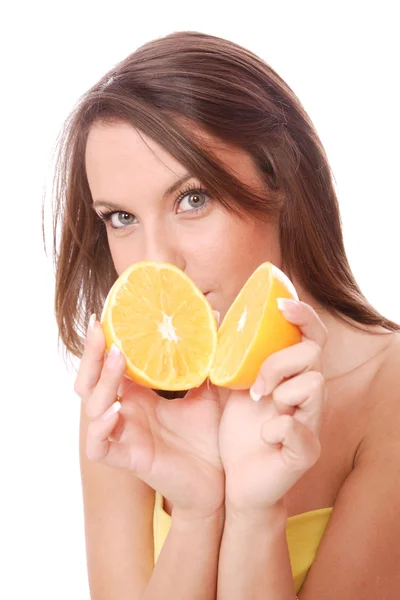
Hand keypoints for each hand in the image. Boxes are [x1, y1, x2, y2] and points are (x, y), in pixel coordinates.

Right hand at [74, 317, 224, 520]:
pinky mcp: (128, 460)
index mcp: (138, 396)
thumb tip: (215, 314)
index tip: (105, 315)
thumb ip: (205, 359)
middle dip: (91, 355)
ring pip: (91, 408)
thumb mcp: (207, 391)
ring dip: (102, 382)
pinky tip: (116, 409)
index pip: (107, 367)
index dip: (101, 344)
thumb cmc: (209, 437)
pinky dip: (102, 427)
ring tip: (118, 358)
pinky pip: (99, 445)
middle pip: (90, 382)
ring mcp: (123, 436)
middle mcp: (125, 413)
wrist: (220, 480)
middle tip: (100, 328)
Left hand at [218, 299, 327, 515]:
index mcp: (290, 376)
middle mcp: (306, 396)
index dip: (302, 316)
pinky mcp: (303, 453)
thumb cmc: (238, 431)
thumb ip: (231, 354)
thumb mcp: (232, 386)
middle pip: (313, 353)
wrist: (236, 481)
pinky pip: (299, 431)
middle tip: (257, 382)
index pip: (310, 336)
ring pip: (315, 384)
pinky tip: (262, 435)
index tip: (280, 304)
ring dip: (281, 389)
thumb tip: (216, 312)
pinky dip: (277, 429)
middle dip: (280, 359)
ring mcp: (309, 424)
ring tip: (259, 402)